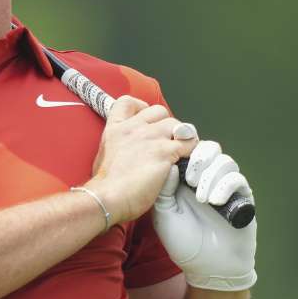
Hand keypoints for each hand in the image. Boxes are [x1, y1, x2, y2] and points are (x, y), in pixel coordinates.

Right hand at [85, 96, 197, 224]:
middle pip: (160, 111)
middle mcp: (133, 128)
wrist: (107, 196)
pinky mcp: (164, 152)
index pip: (128, 102)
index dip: (142, 107)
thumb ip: (120, 145)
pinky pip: (189, 143)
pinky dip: (192, 150)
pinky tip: (186, 161)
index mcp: (116, 128)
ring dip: (182, 138)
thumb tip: (131, 150)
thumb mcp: (105, 155)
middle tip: (166, 142)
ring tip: (180, 152)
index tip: (147, 121)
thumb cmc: (105, 184)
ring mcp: (149, 138)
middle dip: (166, 125)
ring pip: (178, 126)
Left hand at [153, 140, 257, 290]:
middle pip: (209, 149)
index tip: (175, 154)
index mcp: (184, 178)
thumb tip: (169, 163)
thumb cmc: (182, 242)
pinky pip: (238, 180)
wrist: (208, 267)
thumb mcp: (165, 213)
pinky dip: (225, 186)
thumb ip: (165, 188)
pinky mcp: (242, 198)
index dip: (183, 147)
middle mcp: (206, 178)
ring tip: (201, 198)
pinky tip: (214, 201)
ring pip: (225, 161)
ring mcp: (225, 186)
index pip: (187, 150)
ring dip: (211, 176)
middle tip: (190, 180)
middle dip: (199, 158)